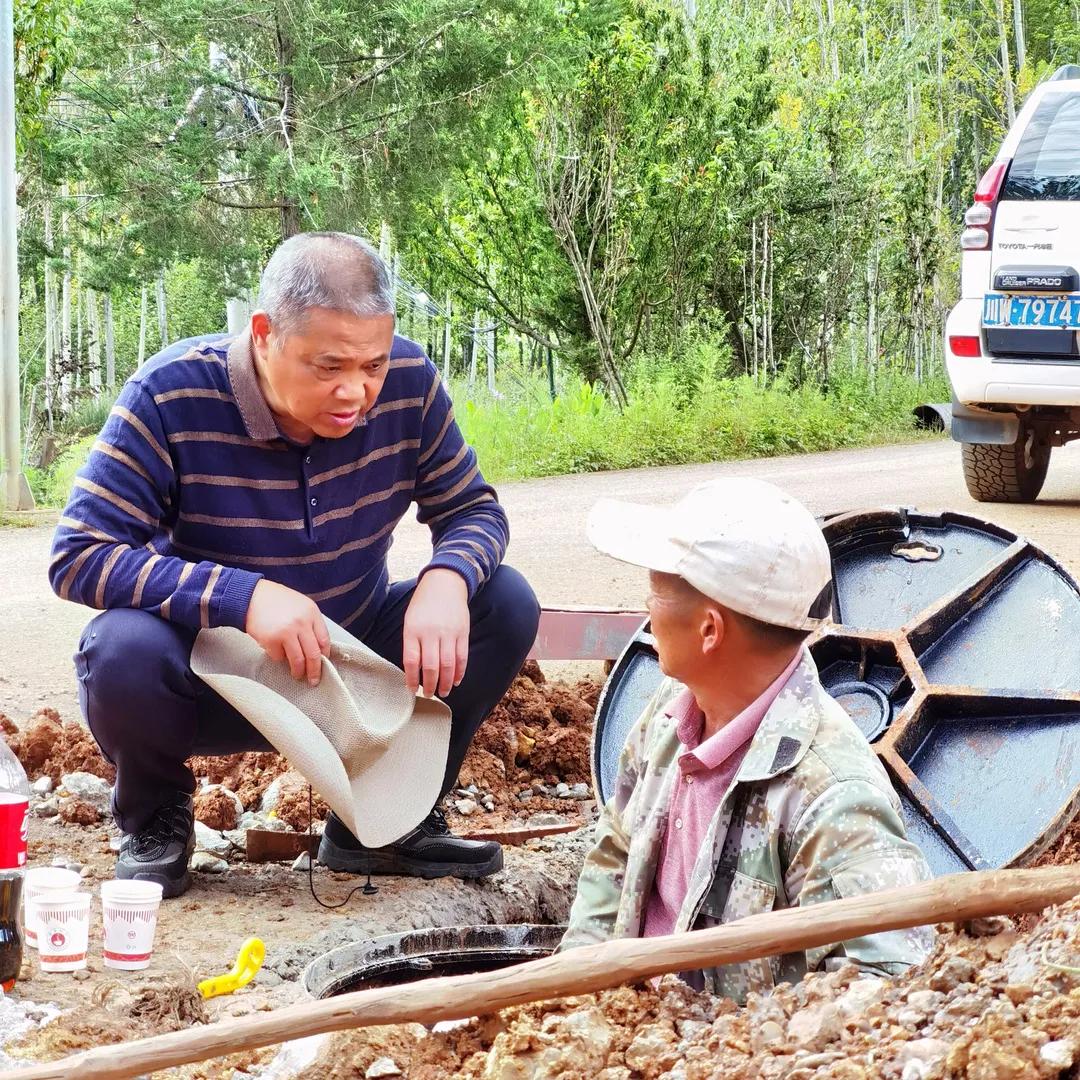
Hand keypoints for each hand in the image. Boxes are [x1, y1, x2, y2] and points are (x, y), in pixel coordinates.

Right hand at [245, 580, 330, 685]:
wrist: (251, 596)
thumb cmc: (276, 601)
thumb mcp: (300, 605)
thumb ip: (310, 623)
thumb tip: (317, 648)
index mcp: (312, 613)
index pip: (324, 640)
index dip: (325, 655)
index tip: (323, 663)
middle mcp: (302, 622)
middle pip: (314, 654)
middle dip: (315, 670)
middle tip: (314, 680)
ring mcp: (287, 632)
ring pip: (298, 660)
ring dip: (298, 671)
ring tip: (297, 674)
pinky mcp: (272, 640)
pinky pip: (279, 657)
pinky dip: (278, 658)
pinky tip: (276, 651)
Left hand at [402, 569, 469, 696]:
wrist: (445, 583)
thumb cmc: (424, 604)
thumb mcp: (410, 620)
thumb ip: (412, 643)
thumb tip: (415, 670)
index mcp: (413, 630)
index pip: (411, 661)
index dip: (411, 679)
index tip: (411, 689)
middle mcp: (431, 632)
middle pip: (431, 666)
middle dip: (430, 685)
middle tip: (429, 695)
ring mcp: (448, 633)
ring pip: (448, 665)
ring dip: (446, 682)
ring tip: (444, 692)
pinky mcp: (463, 632)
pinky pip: (462, 657)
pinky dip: (460, 672)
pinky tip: (456, 680)